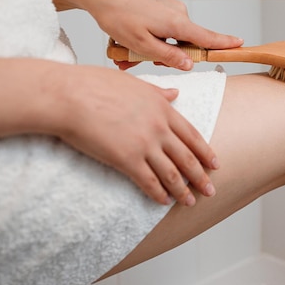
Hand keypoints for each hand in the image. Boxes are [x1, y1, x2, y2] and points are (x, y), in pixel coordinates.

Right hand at [55, 64, 218, 205]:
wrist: (69, 96)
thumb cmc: (94, 85)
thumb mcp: (134, 83)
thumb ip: (158, 92)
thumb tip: (176, 93)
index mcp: (162, 107)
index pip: (192, 135)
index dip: (206, 152)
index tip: (215, 164)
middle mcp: (159, 127)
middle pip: (187, 158)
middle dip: (201, 177)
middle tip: (211, 190)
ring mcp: (144, 144)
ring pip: (172, 173)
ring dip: (183, 191)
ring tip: (190, 202)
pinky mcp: (127, 160)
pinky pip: (148, 182)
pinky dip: (158, 194)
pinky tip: (163, 202)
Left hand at [79, 0, 242, 69]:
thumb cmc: (117, 14)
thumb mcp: (141, 43)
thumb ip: (168, 56)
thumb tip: (190, 63)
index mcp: (177, 23)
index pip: (207, 38)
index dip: (223, 44)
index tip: (240, 45)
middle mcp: (177, 12)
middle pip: (181, 44)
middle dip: (160, 57)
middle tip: (131, 61)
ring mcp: (168, 6)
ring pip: (165, 37)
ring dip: (147, 47)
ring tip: (121, 51)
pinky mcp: (158, 2)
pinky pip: (157, 26)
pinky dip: (143, 35)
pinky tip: (123, 37)